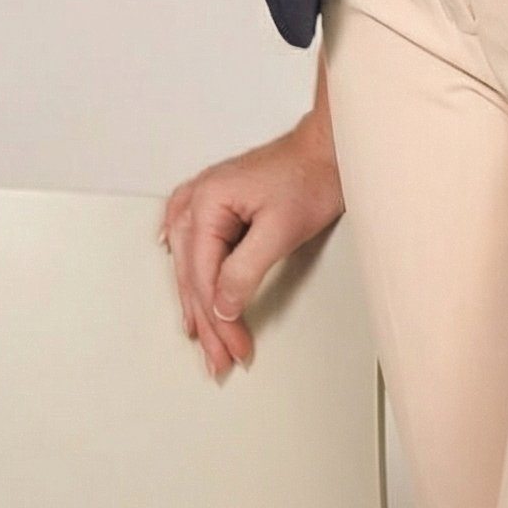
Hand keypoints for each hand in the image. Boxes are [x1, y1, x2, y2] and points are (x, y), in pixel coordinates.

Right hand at [158, 117, 346, 380]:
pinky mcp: (218, 200)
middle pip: (193, 275)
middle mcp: (198, 198)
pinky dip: (190, 268)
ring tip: (202, 338)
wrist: (329, 147)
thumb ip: (245, 272)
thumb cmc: (310, 176)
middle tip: (221, 359)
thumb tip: (222, 308)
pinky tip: (179, 274)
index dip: (218, 321)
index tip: (235, 349)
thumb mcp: (280, 230)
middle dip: (208, 323)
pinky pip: (190, 240)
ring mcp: (205, 196)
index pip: (204, 277)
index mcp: (207, 202)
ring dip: (197, 304)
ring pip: (189, 262)